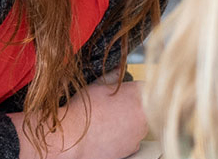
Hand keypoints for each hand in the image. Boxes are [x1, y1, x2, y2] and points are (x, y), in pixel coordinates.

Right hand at [10, 72, 149, 158]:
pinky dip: (125, 135)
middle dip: (134, 104)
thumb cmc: (81, 113)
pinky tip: (109, 132)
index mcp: (139, 95)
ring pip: (140, 122)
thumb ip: (113, 76)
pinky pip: (133, 138)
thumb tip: (119, 70)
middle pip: (146, 105)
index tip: (127, 92)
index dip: (136, 89)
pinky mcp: (134, 148)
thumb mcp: (96, 86)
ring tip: (109, 120)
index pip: (147, 87)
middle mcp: (144, 115)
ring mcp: (140, 133)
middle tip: (115, 106)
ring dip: (129, 120)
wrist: (70, 140)